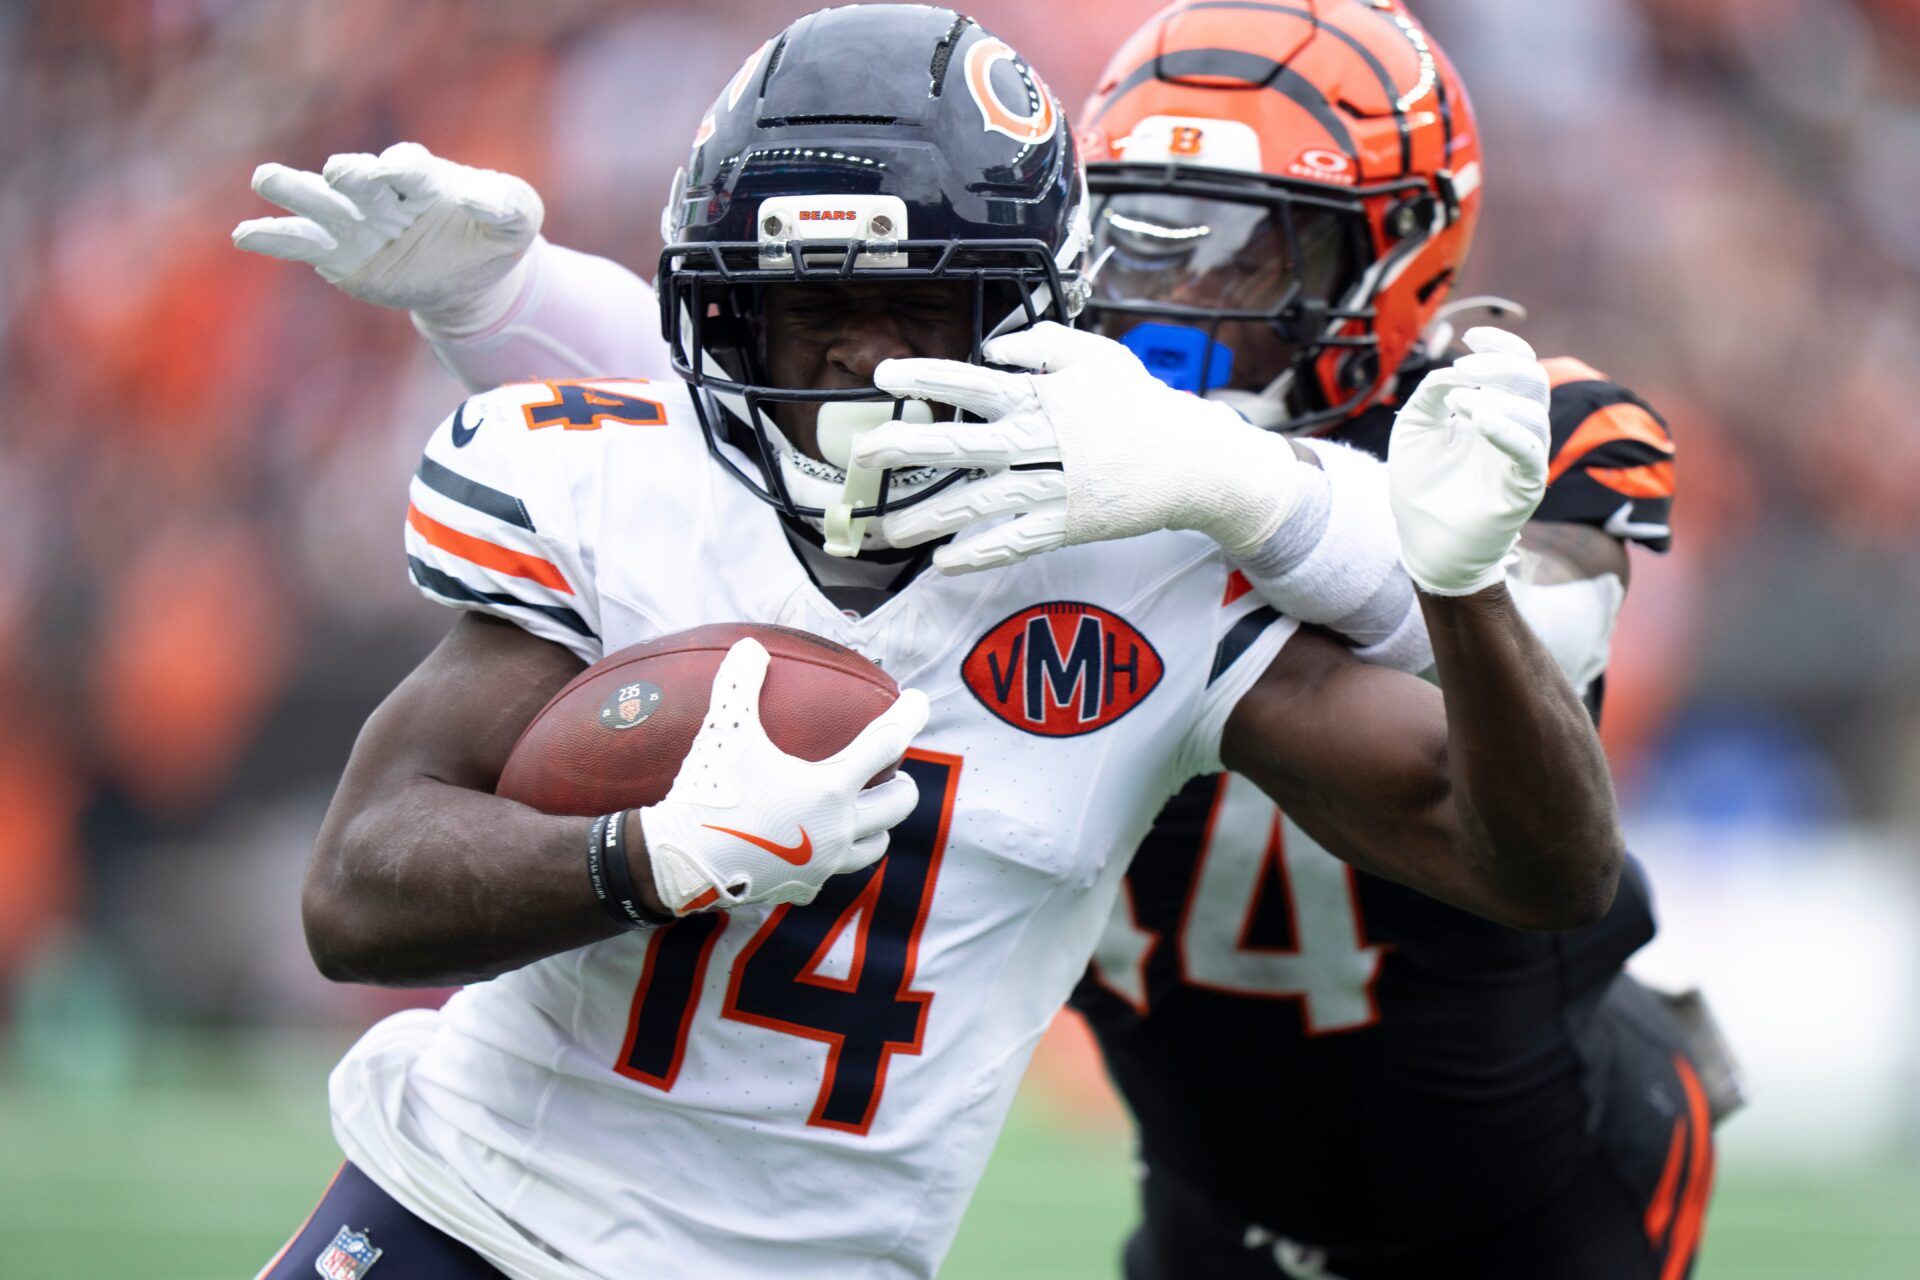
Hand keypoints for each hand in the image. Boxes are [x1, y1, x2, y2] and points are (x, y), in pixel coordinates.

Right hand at [231, 141, 541, 329]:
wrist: (473, 274)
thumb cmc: (495, 233)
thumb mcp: (519, 218)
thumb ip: (508, 205)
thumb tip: (476, 197)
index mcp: (423, 177)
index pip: (409, 165)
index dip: (403, 166)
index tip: (398, 171)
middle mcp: (381, 193)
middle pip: (358, 177)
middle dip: (351, 174)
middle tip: (340, 174)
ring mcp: (355, 223)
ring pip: (320, 202)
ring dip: (295, 189)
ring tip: (265, 178)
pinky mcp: (340, 256)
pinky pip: (302, 244)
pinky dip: (273, 238)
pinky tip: (245, 235)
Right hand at [638, 640, 928, 913]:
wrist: (680, 864)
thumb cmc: (709, 793)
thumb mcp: (724, 732)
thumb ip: (740, 684)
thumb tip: (750, 646)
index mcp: (830, 788)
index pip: (886, 744)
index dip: (909, 717)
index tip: (920, 701)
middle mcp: (838, 829)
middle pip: (897, 803)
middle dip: (903, 782)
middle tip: (895, 770)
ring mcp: (823, 864)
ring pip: (874, 846)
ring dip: (879, 824)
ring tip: (868, 810)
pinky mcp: (802, 889)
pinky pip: (832, 873)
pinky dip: (836, 855)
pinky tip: (819, 847)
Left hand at [858, 322, 1302, 573]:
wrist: (1190, 461)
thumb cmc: (1140, 404)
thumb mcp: (1097, 354)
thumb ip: (1042, 344)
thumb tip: (992, 348)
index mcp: (1038, 397)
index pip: (969, 382)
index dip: (925, 377)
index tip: (883, 376)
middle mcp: (1034, 442)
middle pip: (956, 445)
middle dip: (904, 447)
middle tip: (860, 454)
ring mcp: (1048, 488)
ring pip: (973, 503)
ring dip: (926, 518)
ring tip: (886, 530)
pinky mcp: (1064, 526)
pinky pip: (1011, 544)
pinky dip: (978, 555)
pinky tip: (943, 564)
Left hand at [1389, 328, 1551, 595]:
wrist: (1422, 542)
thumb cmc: (1420, 486)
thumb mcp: (1415, 427)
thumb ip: (1431, 392)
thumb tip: (1454, 370)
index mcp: (1494, 411)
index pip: (1518, 366)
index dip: (1501, 345)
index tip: (1471, 336)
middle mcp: (1515, 430)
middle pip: (1533, 381)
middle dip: (1499, 366)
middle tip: (1462, 370)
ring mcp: (1523, 459)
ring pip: (1535, 413)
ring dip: (1496, 398)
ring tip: (1458, 403)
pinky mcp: (1524, 488)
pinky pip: (1529, 452)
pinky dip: (1507, 430)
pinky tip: (1478, 421)